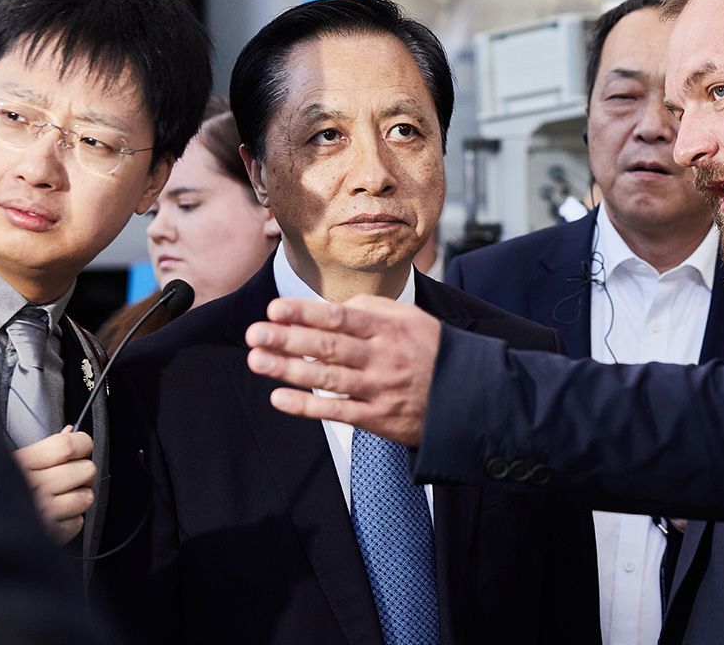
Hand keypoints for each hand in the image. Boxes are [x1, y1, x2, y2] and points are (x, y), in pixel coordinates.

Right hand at [13, 427, 95, 543]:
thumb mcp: (13, 463)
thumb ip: (44, 447)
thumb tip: (71, 432)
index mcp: (23, 463)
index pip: (69, 445)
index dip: (82, 444)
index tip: (80, 449)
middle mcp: (33, 487)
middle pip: (87, 470)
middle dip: (81, 474)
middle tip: (67, 478)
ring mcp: (42, 512)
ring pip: (86, 497)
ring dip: (77, 499)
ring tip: (58, 499)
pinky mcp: (48, 535)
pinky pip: (78, 522)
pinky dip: (70, 521)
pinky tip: (54, 517)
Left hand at [245, 294, 441, 446]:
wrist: (467, 396)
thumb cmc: (433, 351)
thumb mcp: (411, 319)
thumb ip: (374, 308)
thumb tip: (338, 305)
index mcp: (388, 329)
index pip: (340, 318)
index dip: (305, 313)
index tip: (276, 309)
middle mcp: (382, 357)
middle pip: (328, 347)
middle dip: (288, 339)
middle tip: (256, 333)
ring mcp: (379, 389)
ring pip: (328, 378)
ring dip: (289, 370)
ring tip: (257, 361)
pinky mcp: (377, 418)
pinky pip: (337, 411)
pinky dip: (307, 406)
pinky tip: (279, 398)